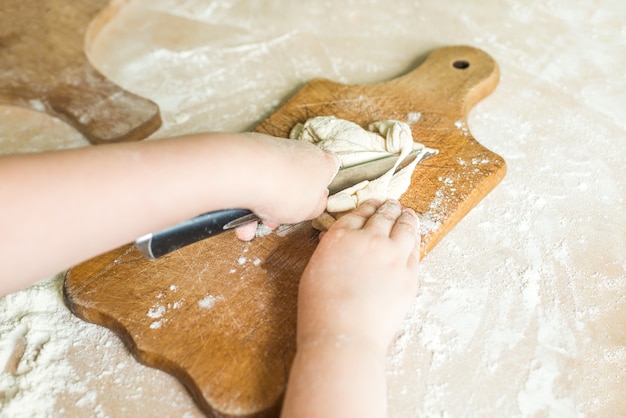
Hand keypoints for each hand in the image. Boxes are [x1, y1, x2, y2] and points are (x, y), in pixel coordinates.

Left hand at [234, 133, 339, 239]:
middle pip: (297, 176)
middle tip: (277, 217)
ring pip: (271, 181)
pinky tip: (239, 214)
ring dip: (263, 203)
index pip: (331, 164)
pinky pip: (250, 178)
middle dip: (285, 200)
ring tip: (253, 222)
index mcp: (322, 162)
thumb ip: (316, 205)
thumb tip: (315, 202)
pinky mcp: (249, 152)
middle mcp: (299, 150)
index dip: (323, 181)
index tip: (314, 196)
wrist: (248, 172)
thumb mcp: (312, 209)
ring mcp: (273, 149)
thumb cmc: (286, 190)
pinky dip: (246, 196)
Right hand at [296, 199, 420, 352]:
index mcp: (340, 237)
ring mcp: (392, 257)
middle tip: (391, 205)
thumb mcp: (314, 271)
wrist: (344, 335)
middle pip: (383, 215)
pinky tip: (414, 237)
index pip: (358, 213)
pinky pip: (415, 250)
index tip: (372, 205)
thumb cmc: (321, 310)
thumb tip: (336, 240)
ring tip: (407, 214)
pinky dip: (414, 239)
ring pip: (405, 227)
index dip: (368, 207)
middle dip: (388, 208)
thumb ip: (329, 250)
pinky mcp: (409, 275)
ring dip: (406, 217)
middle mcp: (368, 240)